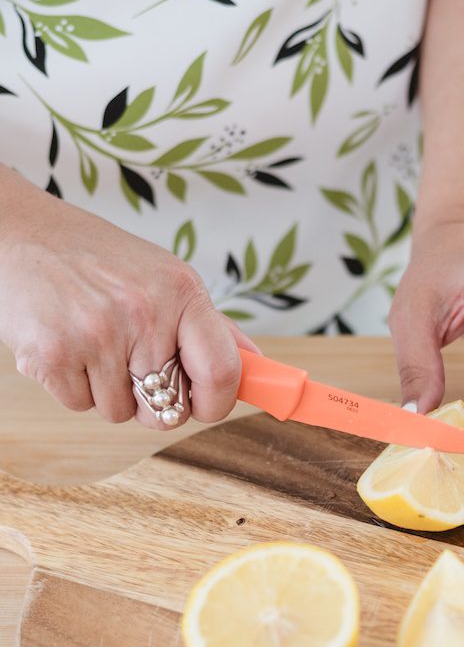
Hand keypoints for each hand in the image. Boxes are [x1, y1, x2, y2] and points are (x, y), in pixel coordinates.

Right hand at [0, 166, 258, 429]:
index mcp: (181, 292)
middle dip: (152, 400)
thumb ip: (211, 327)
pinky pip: (80, 406)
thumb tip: (257, 366)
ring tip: (92, 342)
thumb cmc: (97, 259)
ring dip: (107, 391)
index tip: (205, 405)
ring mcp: (97, 335)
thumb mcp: (163, 276)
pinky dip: (72, 386)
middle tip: (131, 364)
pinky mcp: (53, 356)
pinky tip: (66, 344)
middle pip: (168, 408)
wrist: (18, 234)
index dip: (217, 403)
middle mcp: (144, 313)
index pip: (222, 371)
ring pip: (121, 412)